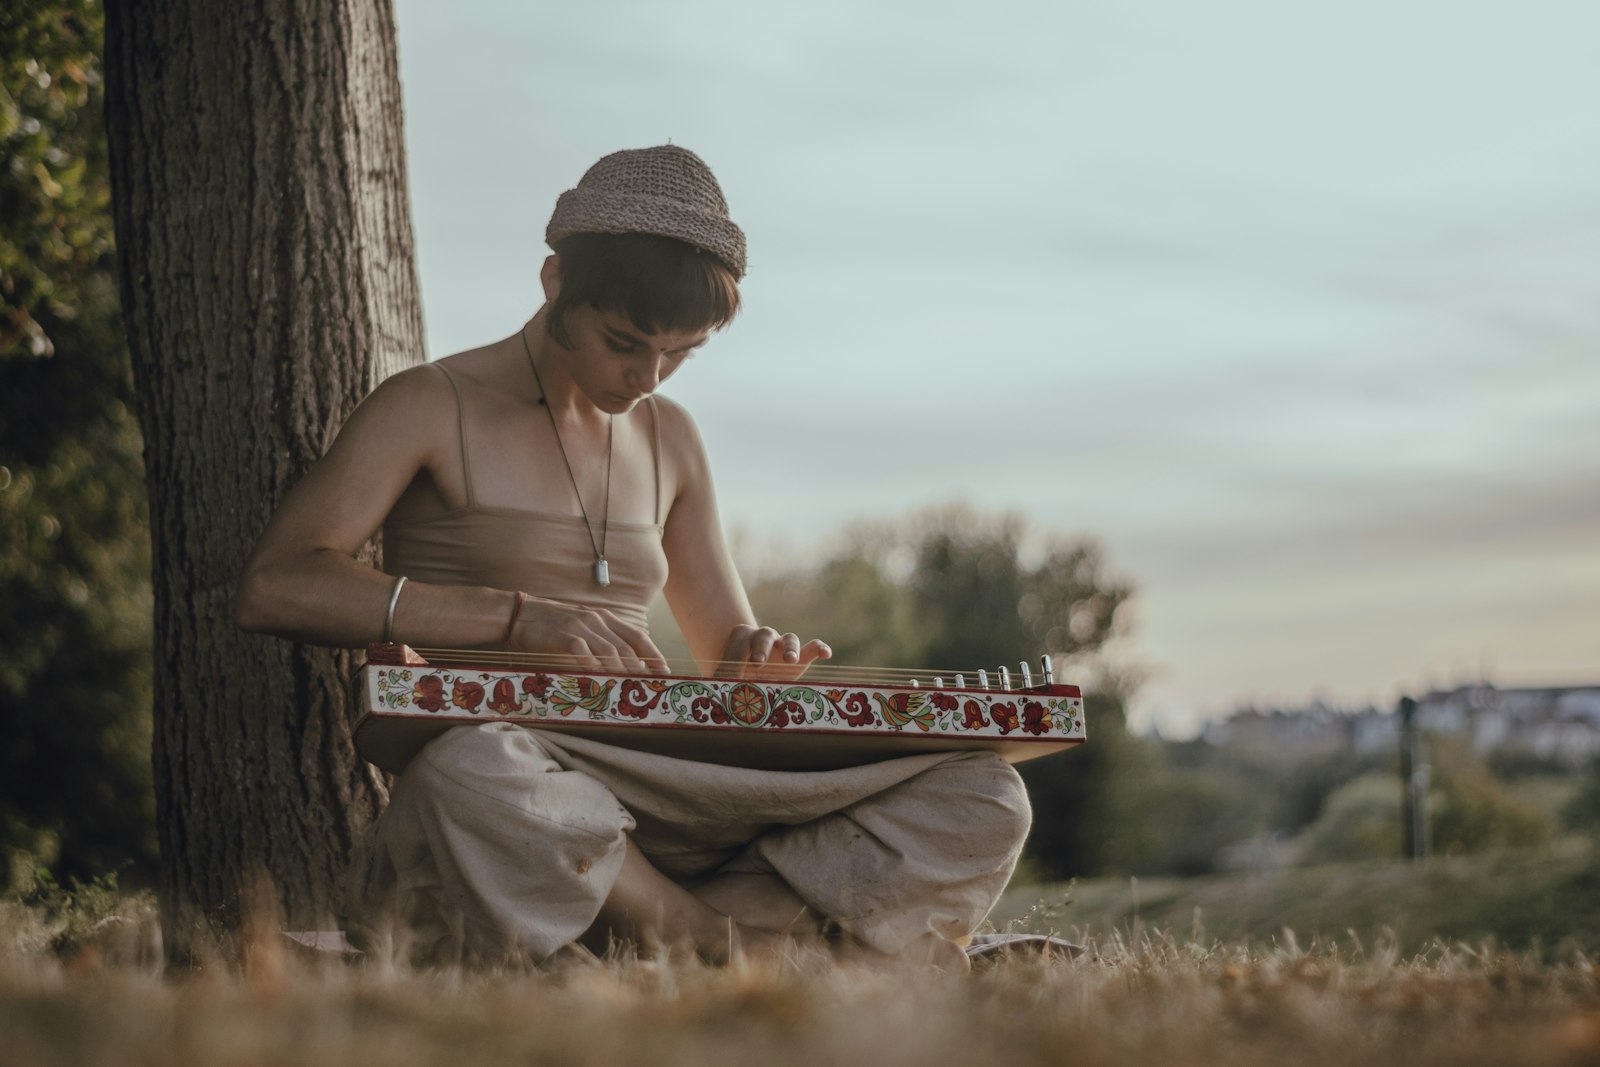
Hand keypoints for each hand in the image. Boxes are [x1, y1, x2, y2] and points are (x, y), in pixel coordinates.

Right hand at [508, 596, 668, 674]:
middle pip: (627, 646)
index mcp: (605, 618)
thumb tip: (624, 663)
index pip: (637, 636)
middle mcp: (597, 620)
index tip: (665, 671)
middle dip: (643, 669)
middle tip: (651, 687)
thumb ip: (602, 640)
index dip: (654, 654)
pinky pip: (583, 651)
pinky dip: (593, 666)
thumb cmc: (552, 626)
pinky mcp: (563, 635)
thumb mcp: (583, 627)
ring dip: (622, 671)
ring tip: (631, 688)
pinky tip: (599, 680)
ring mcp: (580, 626)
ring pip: (610, 650)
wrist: (520, 614)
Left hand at [715, 624, 831, 680]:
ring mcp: (783, 646)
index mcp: (742, 639)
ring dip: (790, 648)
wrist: (752, 684)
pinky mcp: (802, 659)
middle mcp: (764, 637)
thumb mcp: (725, 683)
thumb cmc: (735, 681)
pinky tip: (826, 654)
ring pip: (790, 638)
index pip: (739, 640)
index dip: (733, 656)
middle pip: (764, 634)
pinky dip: (820, 648)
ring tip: (790, 661)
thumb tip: (713, 697)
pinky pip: (813, 647)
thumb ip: (721, 686)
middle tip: (757, 664)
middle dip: (760, 648)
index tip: (729, 676)